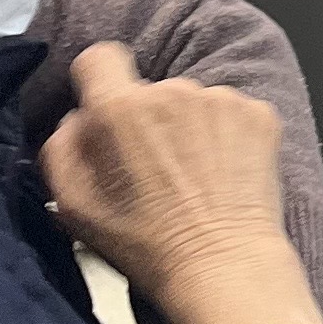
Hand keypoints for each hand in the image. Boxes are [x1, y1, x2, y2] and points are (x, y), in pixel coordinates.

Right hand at [39, 45, 322, 323]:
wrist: (223, 264)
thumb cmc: (144, 242)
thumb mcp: (72, 204)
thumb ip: (61, 146)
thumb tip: (77, 117)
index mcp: (121, 108)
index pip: (99, 59)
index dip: (98, 82)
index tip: (107, 112)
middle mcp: (174, 90)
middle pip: (150, 88)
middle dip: (147, 120)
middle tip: (154, 168)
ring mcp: (223, 99)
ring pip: (193, 101)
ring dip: (189, 127)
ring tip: (193, 176)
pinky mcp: (260, 114)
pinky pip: (232, 113)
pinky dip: (226, 136)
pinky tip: (222, 174)